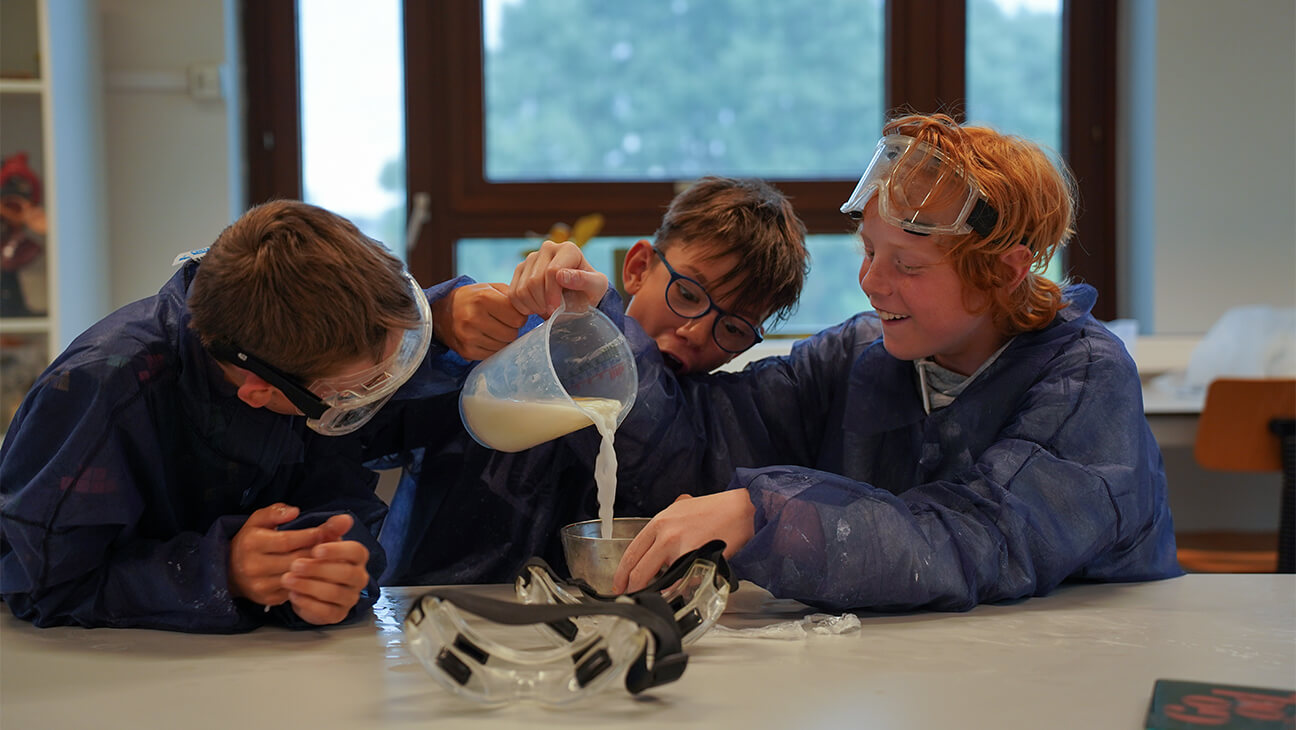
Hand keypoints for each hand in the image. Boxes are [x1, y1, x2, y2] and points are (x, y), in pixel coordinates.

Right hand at [228, 505, 364, 617]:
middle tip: (336, 545)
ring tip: (332, 558)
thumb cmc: (250, 541)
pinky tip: (320, 574)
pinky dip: (310, 581)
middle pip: (296, 559)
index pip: (288, 540)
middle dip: (318, 551)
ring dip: (318, 568)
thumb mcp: (257, 520)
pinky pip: (295, 590)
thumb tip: (295, 511)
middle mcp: (254, 566)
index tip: (327, 531)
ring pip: (298, 576)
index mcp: (252, 543)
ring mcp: (260, 585)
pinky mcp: (267, 599)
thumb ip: (275, 512)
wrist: (229, 571)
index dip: (310, 536)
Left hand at [280, 517, 370, 625]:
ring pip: (335, 593)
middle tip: (295, 564)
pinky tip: (293, 594)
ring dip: (309, 586)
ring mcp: (349, 597)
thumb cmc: (313, 557)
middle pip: (347, 573)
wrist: (304, 581)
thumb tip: (345, 518)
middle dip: (319, 569)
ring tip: (288, 579)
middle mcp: (358, 577)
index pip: (356, 551)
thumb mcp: (319, 538)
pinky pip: (326, 612)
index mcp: (357, 557)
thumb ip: (331, 528)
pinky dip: (308, 604)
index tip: (316, 549)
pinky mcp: (337, 614)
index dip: (337, 551)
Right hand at [432, 282, 527, 359]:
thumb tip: (536, 308)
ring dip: (503, 339)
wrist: (442, 312)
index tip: (511, 313)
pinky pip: (493, 354)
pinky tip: (485, 337)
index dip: (518, 315)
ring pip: (504, 345)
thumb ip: (512, 295)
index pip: (518, 317)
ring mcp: (469, 336)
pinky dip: (493, 347)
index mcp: (483, 298)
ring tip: (493, 328)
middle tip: (502, 322)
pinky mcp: (467, 351)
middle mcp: (474, 317)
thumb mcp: (490, 287)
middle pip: (512, 333)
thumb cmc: (472, 298)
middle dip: (511, 328)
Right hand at [508, 240, 608, 317]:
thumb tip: (561, 275)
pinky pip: (513, 293)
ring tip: (545, 309)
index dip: (553, 294)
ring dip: (533, 306)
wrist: (578, 295)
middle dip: (543, 302)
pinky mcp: (520, 269)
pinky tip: (535, 307)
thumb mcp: (596, 288)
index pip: (552, 272)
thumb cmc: (589, 291)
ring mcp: (532, 258)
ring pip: (522, 288)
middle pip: (534, 280)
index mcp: (568, 249)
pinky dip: (523, 306)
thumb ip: (585, 280)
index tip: (557, 308)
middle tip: (552, 312)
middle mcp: (548, 248)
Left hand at [612, 491, 756, 593]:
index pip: (632, 552)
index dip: (622, 573)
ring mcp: (680, 548)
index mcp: (660, 522)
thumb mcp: (682, 508)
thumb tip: (658, 541)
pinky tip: (682, 588)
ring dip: (658, 590)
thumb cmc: (716, 509)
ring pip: (660, 580)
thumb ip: (666, 524)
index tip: (620, 584)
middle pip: (639, 570)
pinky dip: (681, 588)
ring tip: (660, 594)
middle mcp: (666, 534)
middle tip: (631, 596)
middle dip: (632, 588)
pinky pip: (682, 582)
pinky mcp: (696, 560)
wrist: (741, 510)